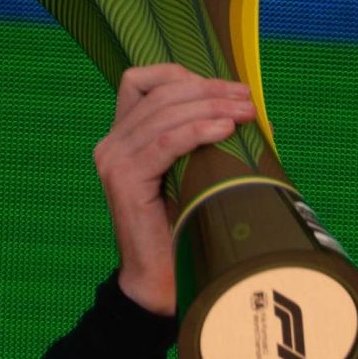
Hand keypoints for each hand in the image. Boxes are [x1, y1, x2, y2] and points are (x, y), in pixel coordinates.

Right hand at [92, 64, 259, 316]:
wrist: (161, 282)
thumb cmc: (182, 229)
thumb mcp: (190, 172)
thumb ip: (198, 139)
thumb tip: (242, 109)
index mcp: (122, 138)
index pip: (143, 82)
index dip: (185, 76)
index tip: (227, 89)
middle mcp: (111, 144)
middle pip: (160, 93)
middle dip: (209, 90)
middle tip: (246, 99)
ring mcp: (114, 160)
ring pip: (166, 113)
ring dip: (211, 107)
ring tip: (244, 113)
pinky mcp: (125, 179)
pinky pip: (167, 142)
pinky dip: (199, 130)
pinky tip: (225, 130)